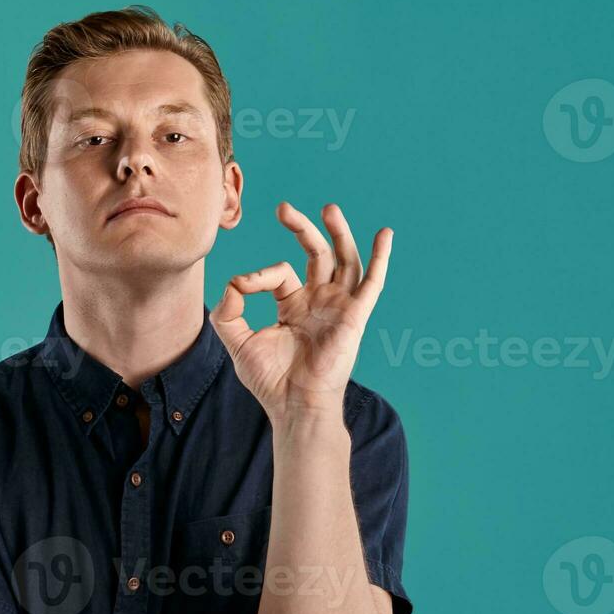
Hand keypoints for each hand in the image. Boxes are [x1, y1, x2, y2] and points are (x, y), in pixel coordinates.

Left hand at [209, 202, 391, 422]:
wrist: (294, 405)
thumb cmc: (269, 380)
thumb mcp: (237, 340)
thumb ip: (228, 310)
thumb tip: (233, 282)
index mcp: (294, 306)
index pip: (279, 273)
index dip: (257, 275)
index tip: (242, 286)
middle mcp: (319, 302)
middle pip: (317, 254)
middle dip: (303, 229)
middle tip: (284, 209)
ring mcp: (339, 307)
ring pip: (344, 260)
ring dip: (339, 233)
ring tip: (329, 208)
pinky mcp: (355, 316)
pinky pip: (372, 283)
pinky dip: (381, 258)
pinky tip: (385, 235)